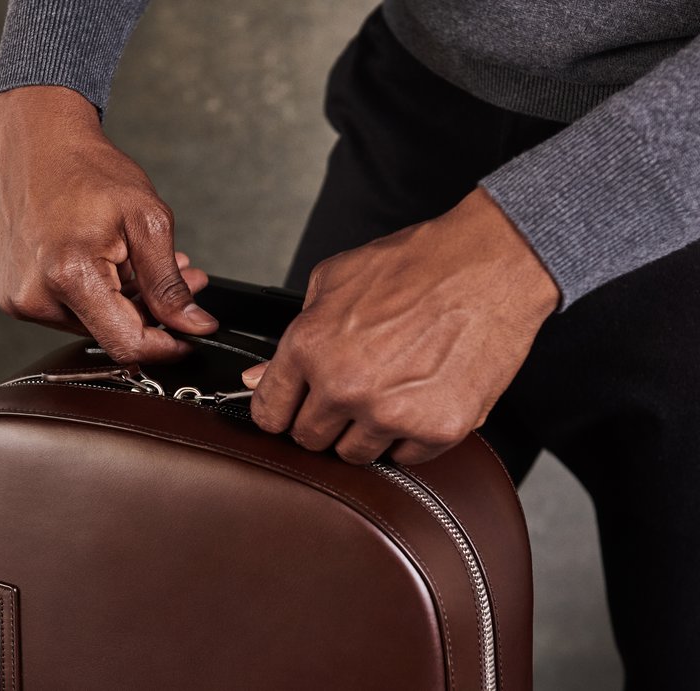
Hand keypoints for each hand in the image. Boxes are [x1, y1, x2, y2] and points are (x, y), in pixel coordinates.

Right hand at [0, 86, 217, 362]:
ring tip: (145, 262)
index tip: (191, 337)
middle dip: (153, 313)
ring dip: (129, 303)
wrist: (38, 144)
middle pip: (113, 334)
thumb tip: (194, 326)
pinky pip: (72, 312)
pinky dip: (101, 296)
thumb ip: (170, 285)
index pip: (126, 344)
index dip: (166, 346)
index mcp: (68, 275)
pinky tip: (115, 264)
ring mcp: (21, 300)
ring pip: (94, 325)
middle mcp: (36, 296)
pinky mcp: (16, 297)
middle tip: (183, 278)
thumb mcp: (148, 222)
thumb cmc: (90, 172)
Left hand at [243, 188, 558, 464]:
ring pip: (355, 455)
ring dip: (365, 431)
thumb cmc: (414, 264)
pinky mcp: (437, 429)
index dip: (277, 411)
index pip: (269, 412)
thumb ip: (294, 334)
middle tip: (348, 394)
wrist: (490, 265)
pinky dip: (410, 436)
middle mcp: (345, 387)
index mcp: (310, 348)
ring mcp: (391, 413)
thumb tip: (258, 376)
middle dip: (322, 420)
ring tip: (389, 391)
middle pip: (309, 440)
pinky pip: (406, 458)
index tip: (288, 410)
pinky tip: (420, 398)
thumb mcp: (334, 281)